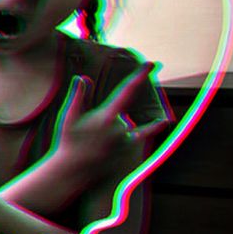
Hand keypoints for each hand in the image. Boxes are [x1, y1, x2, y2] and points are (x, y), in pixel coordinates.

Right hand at [51, 64, 169, 177]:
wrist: (73, 170)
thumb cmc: (68, 142)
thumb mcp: (69, 117)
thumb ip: (78, 96)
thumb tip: (83, 78)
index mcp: (107, 115)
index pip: (127, 89)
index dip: (140, 75)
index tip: (151, 63)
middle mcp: (120, 126)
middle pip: (118, 112)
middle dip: (104, 118)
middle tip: (87, 135)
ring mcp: (125, 138)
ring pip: (123, 124)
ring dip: (110, 129)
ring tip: (93, 144)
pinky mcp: (127, 148)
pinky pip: (142, 133)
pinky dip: (153, 127)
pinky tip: (164, 121)